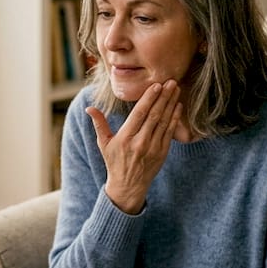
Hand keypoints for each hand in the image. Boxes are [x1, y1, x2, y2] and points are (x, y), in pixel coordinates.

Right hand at [87, 80, 181, 214]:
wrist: (128, 186)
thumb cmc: (114, 162)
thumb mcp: (104, 144)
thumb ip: (99, 124)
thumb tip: (89, 108)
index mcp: (125, 138)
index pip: (139, 114)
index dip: (148, 99)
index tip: (156, 85)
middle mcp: (140, 143)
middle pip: (154, 115)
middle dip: (163, 97)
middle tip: (170, 81)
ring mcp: (153, 148)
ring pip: (164, 122)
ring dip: (171, 104)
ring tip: (175, 89)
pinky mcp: (162, 153)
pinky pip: (169, 132)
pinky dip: (174, 118)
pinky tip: (178, 106)